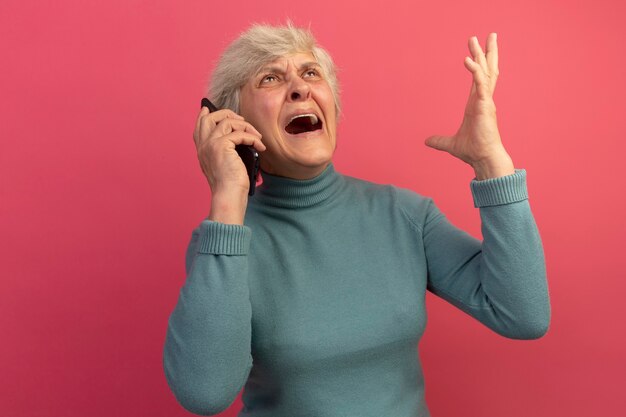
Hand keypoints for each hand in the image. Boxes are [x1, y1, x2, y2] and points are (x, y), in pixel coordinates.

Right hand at [193, 107, 265, 223]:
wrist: (228, 195)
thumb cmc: (231, 185)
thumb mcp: (225, 164)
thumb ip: (226, 151)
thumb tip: (239, 137)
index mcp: (202, 151)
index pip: (199, 126)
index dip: (204, 115)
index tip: (208, 108)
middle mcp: (203, 146)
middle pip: (210, 117)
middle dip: (226, 113)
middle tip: (241, 120)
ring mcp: (211, 144)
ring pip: (227, 121)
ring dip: (246, 126)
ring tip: (257, 136)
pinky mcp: (221, 146)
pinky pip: (240, 133)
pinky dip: (253, 137)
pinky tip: (260, 146)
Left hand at [425, 33, 514, 179]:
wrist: (483, 159)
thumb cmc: (473, 151)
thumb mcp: (451, 144)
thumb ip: (439, 140)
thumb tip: (427, 141)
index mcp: (477, 104)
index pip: (479, 79)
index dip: (479, 64)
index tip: (477, 51)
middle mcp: (483, 99)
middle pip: (487, 70)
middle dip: (486, 52)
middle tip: (487, 35)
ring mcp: (486, 101)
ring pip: (486, 72)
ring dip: (482, 54)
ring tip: (478, 38)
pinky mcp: (485, 106)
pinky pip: (480, 84)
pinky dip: (474, 71)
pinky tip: (467, 60)